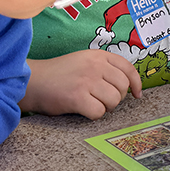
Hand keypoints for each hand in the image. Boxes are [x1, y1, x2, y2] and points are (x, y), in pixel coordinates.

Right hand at [21, 50, 141, 118]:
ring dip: (105, 107)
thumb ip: (104, 67)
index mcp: (98, 55)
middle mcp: (94, 65)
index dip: (136, 83)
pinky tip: (83, 109)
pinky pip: (99, 112)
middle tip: (102, 100)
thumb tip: (128, 85)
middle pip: (122, 87)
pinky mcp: (77, 97)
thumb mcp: (84, 61)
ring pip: (113, 101)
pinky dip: (93, 115)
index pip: (128, 68)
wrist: (32, 81)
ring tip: (91, 103)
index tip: (137, 94)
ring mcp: (86, 80)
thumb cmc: (59, 74)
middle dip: (116, 98)